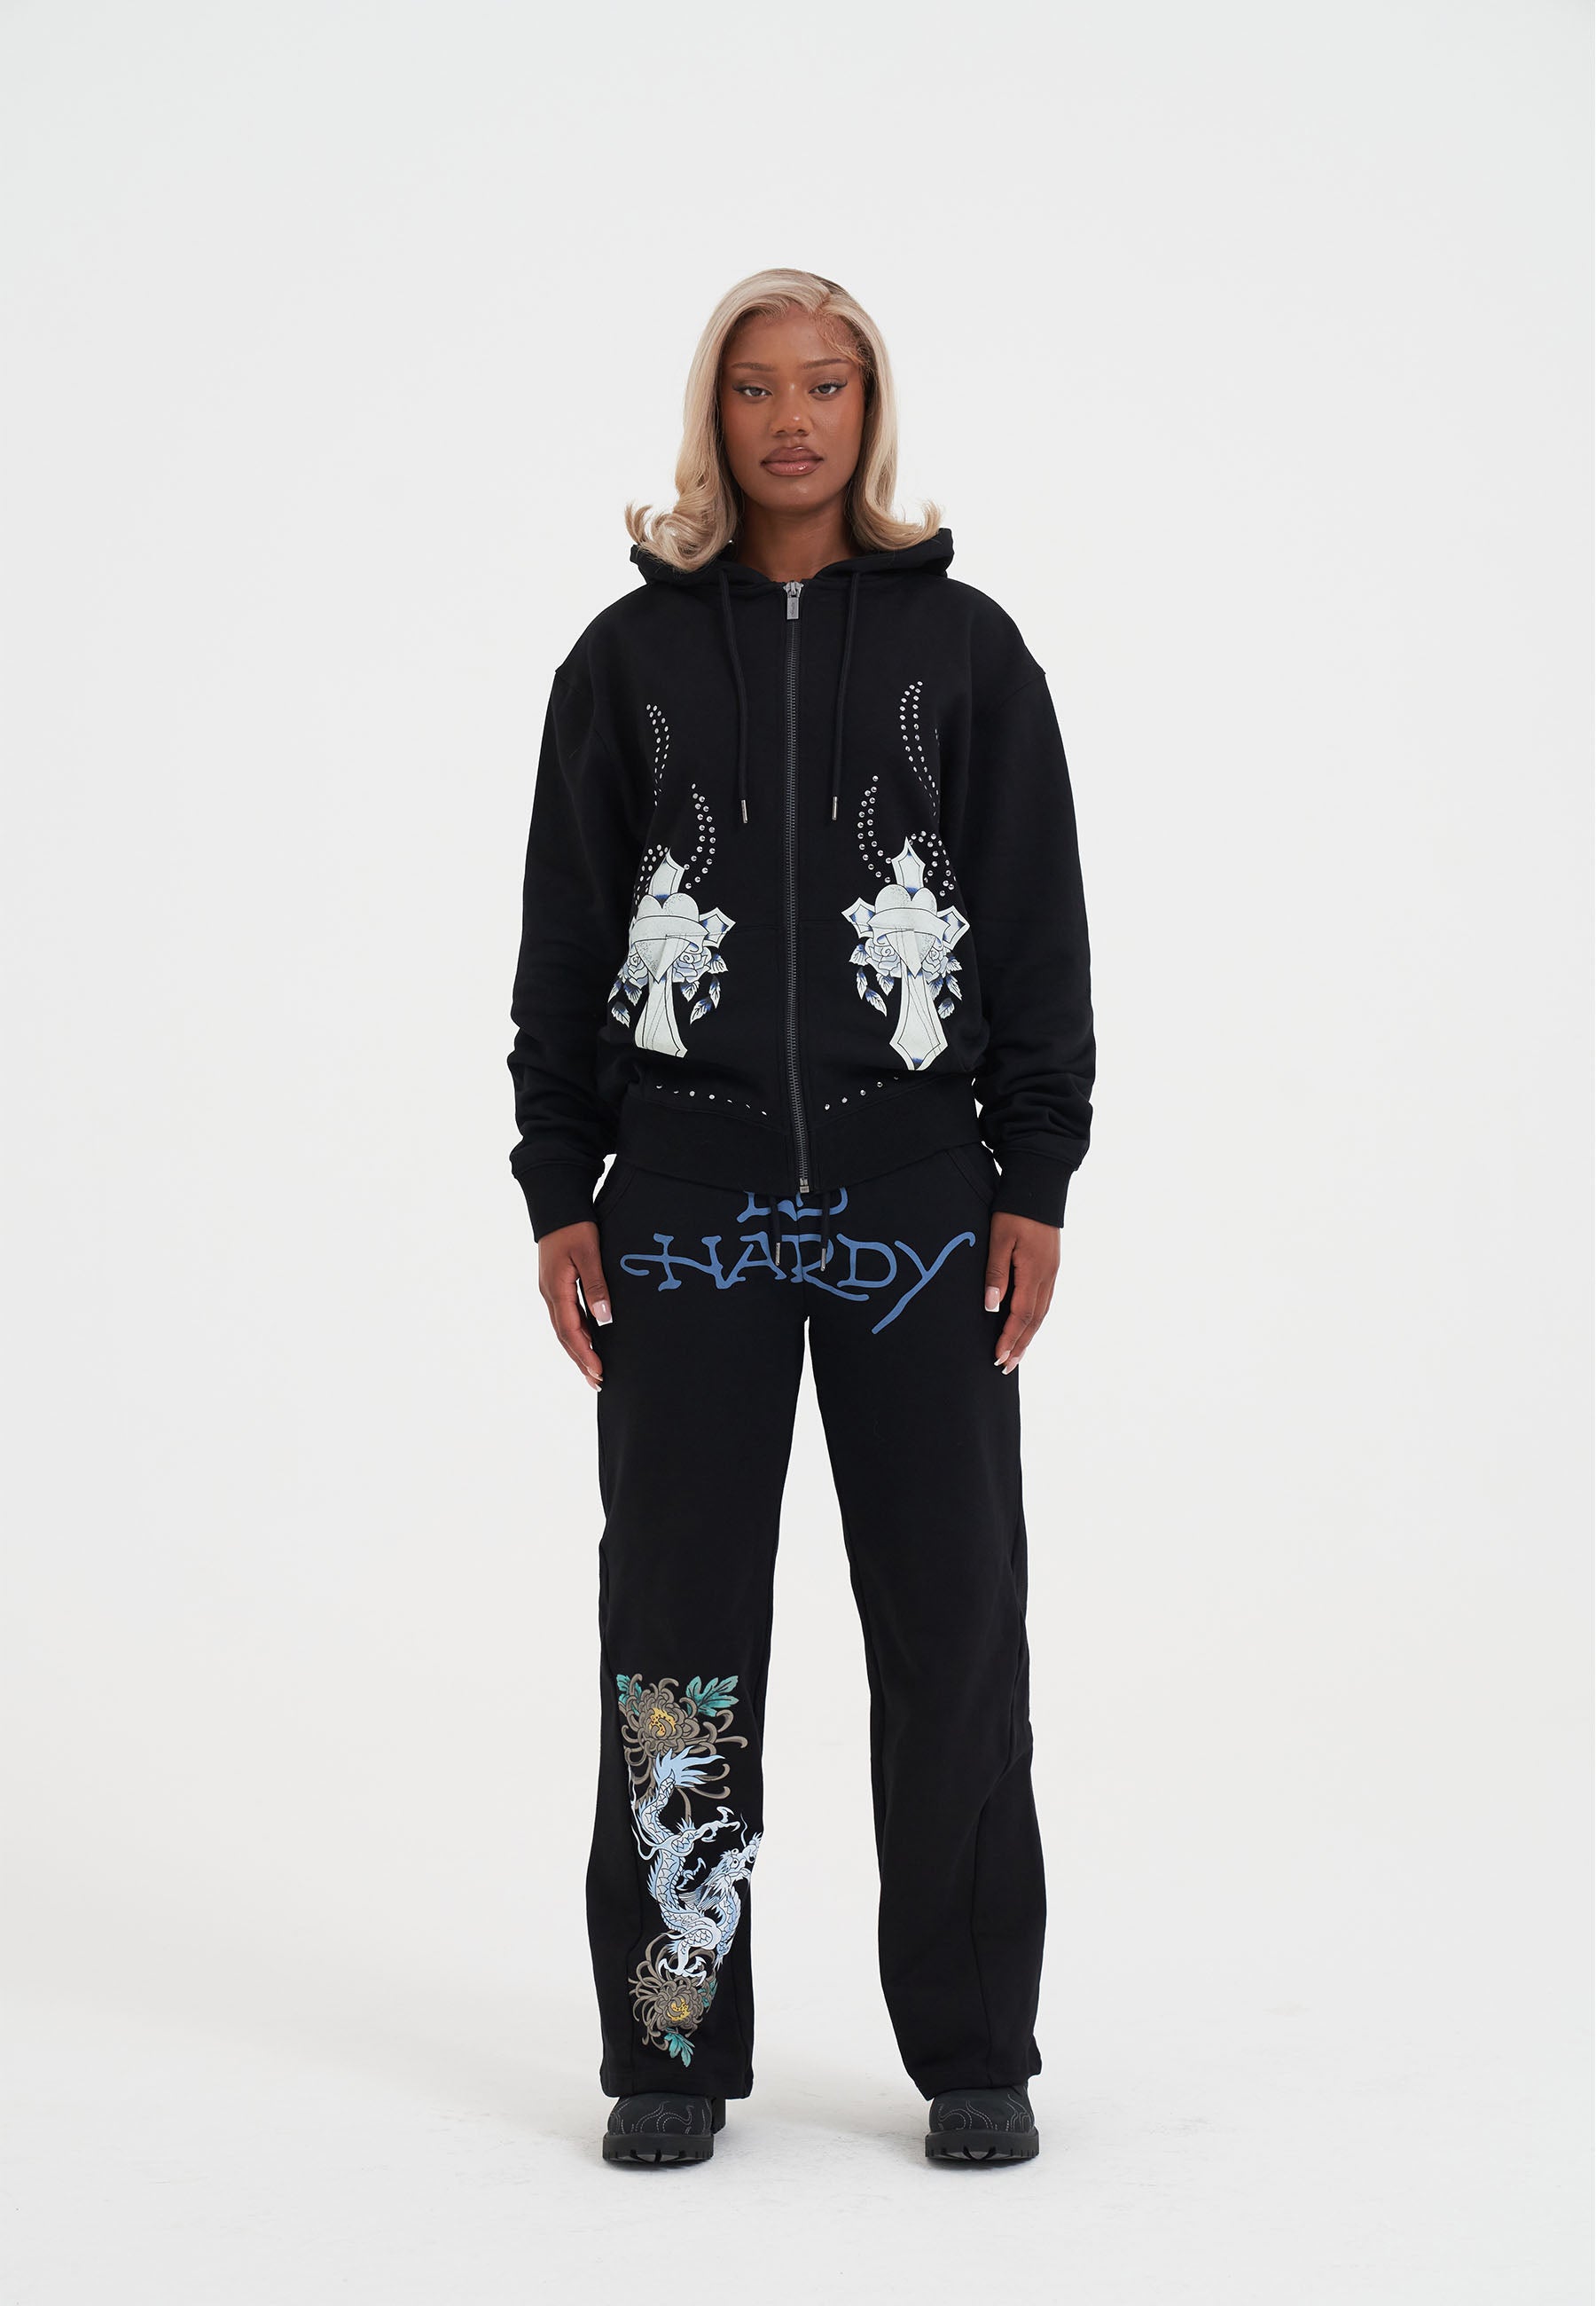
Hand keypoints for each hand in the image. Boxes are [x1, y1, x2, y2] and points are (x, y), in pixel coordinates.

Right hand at [538, 1219, 611, 1389]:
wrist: (556, 1205)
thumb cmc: (574, 1226)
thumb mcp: (588, 1253)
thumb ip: (596, 1285)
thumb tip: (604, 1318)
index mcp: (556, 1289)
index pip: (571, 1331)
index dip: (585, 1354)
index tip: (599, 1372)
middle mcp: (550, 1294)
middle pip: (565, 1336)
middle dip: (581, 1360)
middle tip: (598, 1382)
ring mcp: (551, 1290)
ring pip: (564, 1329)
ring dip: (578, 1350)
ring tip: (593, 1371)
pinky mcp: (556, 1285)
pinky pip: (565, 1317)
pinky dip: (576, 1334)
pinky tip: (588, 1341)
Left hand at [984, 1211, 1059, 1373]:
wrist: (1039, 1187)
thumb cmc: (1014, 1211)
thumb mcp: (999, 1239)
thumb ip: (995, 1273)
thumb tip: (992, 1308)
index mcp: (1034, 1272)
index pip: (1021, 1315)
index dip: (1010, 1338)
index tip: (998, 1358)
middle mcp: (1047, 1276)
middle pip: (1035, 1320)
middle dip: (1020, 1345)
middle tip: (1006, 1368)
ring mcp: (1052, 1272)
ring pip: (1042, 1313)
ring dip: (1029, 1336)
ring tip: (1016, 1355)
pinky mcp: (1051, 1266)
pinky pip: (1045, 1301)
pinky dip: (1035, 1320)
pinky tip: (1028, 1326)